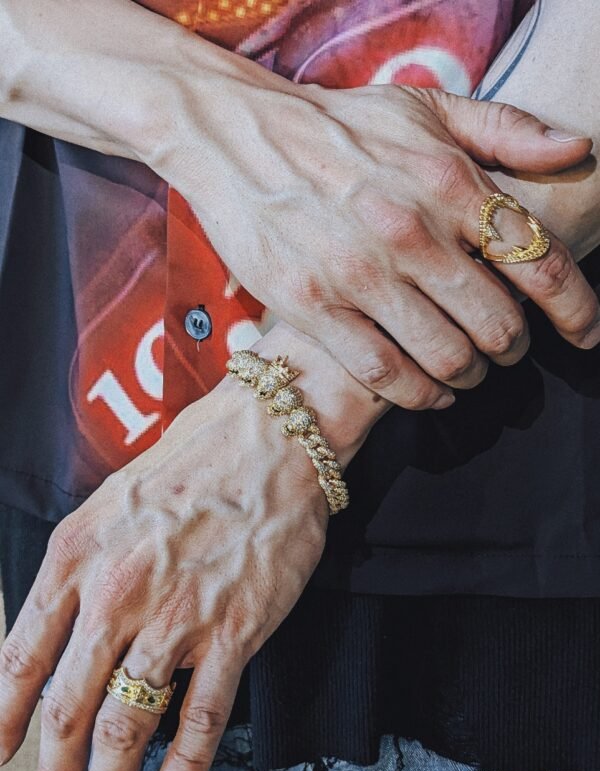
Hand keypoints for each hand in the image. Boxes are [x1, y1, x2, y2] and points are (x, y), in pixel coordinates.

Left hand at [0, 374, 337, 770]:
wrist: (270, 438)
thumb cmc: (192, 459)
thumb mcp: (110, 500)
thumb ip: (82, 563)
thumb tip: (63, 624)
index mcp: (77, 556)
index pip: (21, 659)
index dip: (2, 719)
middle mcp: (118, 594)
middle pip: (69, 707)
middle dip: (56, 769)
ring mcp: (177, 617)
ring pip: (129, 725)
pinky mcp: (235, 631)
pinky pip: (201, 719)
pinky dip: (184, 770)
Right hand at [157, 76, 597, 409]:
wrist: (237, 137)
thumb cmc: (336, 126)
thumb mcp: (423, 107)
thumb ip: (504, 128)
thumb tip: (577, 147)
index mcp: (449, 180)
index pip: (540, 260)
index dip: (574, 308)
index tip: (583, 332)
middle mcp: (411, 231)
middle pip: (498, 322)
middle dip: (513, 347)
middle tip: (505, 350)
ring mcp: (360, 273)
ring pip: (446, 356)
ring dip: (468, 375)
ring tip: (466, 372)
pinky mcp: (314, 306)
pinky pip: (386, 373)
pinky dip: (419, 395)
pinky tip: (428, 392)